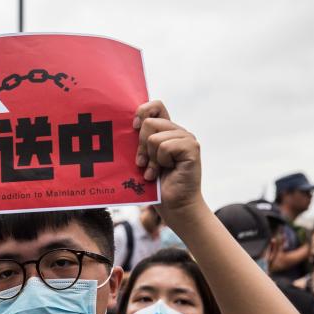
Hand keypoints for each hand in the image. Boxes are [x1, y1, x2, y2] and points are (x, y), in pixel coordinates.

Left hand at [134, 101, 203, 223]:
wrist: (174, 206)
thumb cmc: (155, 187)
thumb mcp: (141, 160)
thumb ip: (137, 143)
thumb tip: (120, 127)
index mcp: (166, 131)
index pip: (155, 106)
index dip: (142, 113)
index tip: (133, 128)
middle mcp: (177, 131)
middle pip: (149, 123)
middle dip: (140, 146)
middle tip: (143, 164)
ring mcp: (186, 139)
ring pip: (154, 137)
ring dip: (151, 159)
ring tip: (155, 172)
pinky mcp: (192, 148)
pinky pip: (165, 146)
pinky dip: (161, 162)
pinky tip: (167, 171)